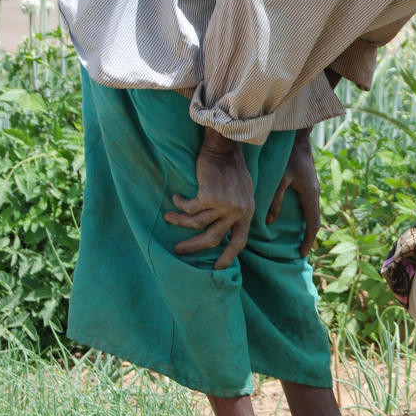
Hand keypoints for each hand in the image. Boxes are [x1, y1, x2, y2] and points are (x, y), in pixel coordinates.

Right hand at [164, 128, 253, 269]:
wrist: (225, 148)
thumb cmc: (231, 167)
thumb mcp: (242, 192)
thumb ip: (237, 210)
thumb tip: (225, 228)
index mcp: (247, 212)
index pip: (239, 241)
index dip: (228, 256)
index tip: (218, 268)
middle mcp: (238, 211)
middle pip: (214, 238)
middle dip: (194, 246)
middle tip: (179, 250)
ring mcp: (224, 205)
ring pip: (196, 224)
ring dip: (180, 222)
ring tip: (168, 217)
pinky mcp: (210, 196)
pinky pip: (189, 208)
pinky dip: (180, 205)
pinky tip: (176, 199)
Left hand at [268, 128, 320, 256]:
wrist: (298, 139)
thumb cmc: (287, 157)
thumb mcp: (279, 179)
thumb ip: (275, 200)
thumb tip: (270, 222)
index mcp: (310, 194)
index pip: (313, 223)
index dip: (308, 240)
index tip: (302, 253)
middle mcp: (315, 194)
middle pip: (315, 221)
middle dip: (309, 237)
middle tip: (300, 252)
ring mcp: (314, 189)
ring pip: (313, 214)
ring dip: (307, 227)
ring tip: (298, 240)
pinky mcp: (310, 185)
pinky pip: (309, 206)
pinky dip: (305, 218)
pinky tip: (296, 221)